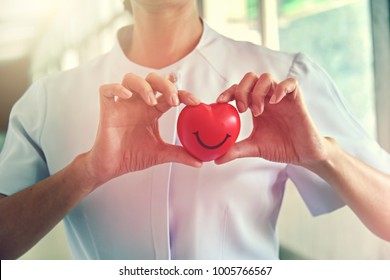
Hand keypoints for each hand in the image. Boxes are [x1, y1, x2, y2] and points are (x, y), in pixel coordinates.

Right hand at [84, 72, 201, 186]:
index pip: (169, 94)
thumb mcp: (161, 154)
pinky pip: (106, 90)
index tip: (195, 102)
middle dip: (165, 84)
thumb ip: (179, 154)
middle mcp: (138, 103)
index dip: (183, 93)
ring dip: (143, 85)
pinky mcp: (107, 109)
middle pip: (152, 79)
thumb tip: (200, 162)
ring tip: (151, 101)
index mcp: (152, 111)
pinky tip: (127, 96)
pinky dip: (116, 88)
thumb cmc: (133, 156)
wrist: (112, 167)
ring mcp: (122, 104)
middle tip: (173, 100)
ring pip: (130, 79)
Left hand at [215, 72, 328, 165]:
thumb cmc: (280, 147)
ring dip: (258, 92)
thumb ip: (235, 150)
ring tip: (258, 112)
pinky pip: (290, 83)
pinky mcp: (297, 99)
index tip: (220, 102)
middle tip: (242, 109)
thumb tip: (216, 159)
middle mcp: (267, 98)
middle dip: (242, 90)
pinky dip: (280, 89)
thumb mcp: (254, 147)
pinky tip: (274, 102)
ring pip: (267, 77)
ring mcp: (281, 97)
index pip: (238, 89)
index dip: (228, 92)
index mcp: (255, 105)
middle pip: (250, 78)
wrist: (302, 154)